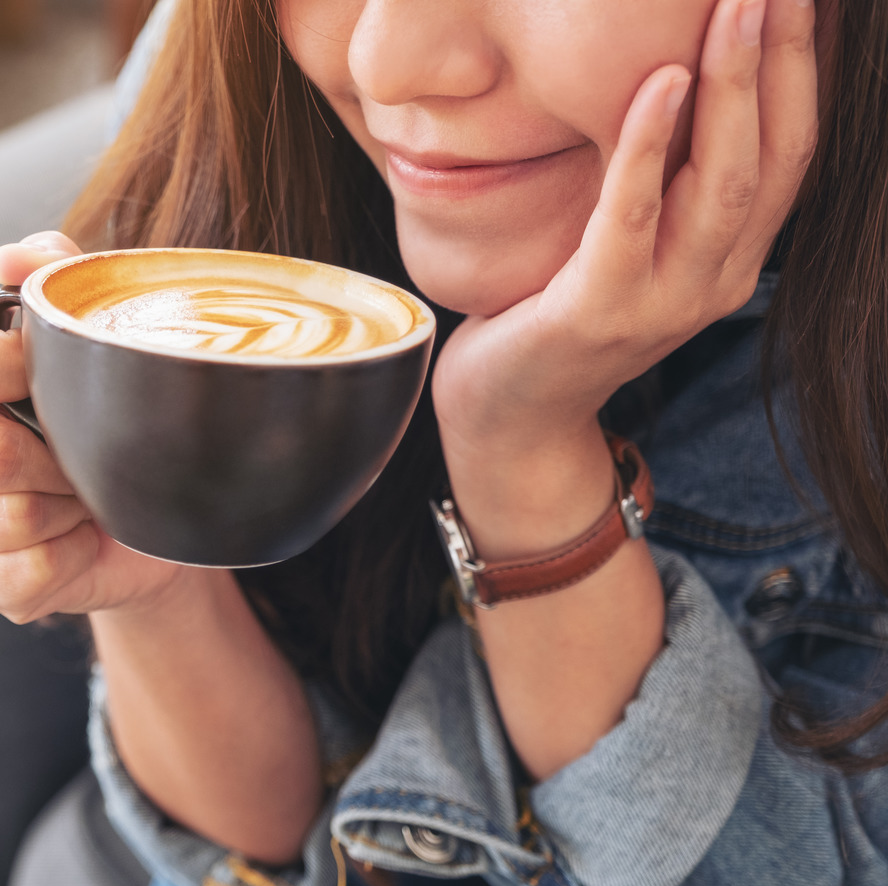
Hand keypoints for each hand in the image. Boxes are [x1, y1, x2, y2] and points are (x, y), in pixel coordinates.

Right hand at [0, 231, 193, 621]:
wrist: (144, 515)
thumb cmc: (107, 416)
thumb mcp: (95, 332)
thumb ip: (56, 273)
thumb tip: (8, 257)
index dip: (8, 369)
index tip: (59, 381)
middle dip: (59, 461)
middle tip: (83, 457)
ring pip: (10, 521)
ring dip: (69, 511)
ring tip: (79, 496)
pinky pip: (24, 575)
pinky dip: (68, 559)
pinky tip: (71, 541)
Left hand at [432, 0, 816, 457]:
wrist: (509, 419)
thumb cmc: (554, 312)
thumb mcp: (626, 241)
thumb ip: (661, 182)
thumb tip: (668, 73)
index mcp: (733, 256)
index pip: (792, 148)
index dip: (802, 66)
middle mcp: (717, 280)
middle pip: (774, 154)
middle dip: (781, 57)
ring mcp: (664, 302)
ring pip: (720, 182)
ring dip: (732, 86)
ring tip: (734, 5)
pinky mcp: (599, 312)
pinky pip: (631, 216)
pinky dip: (646, 145)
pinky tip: (659, 80)